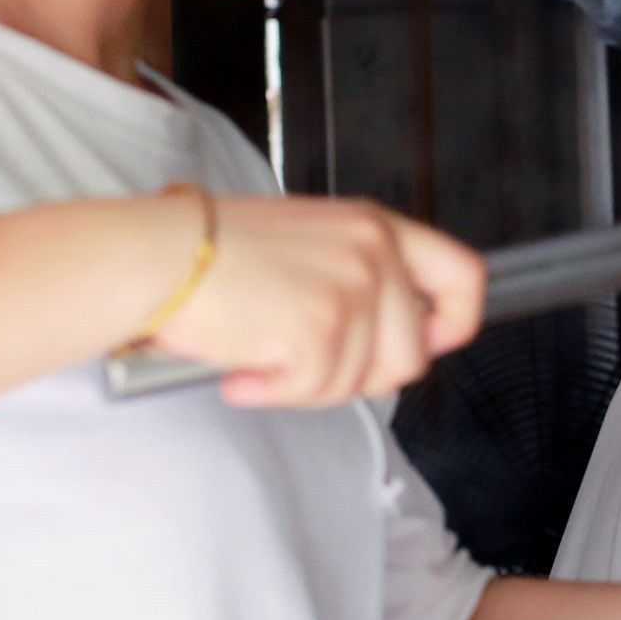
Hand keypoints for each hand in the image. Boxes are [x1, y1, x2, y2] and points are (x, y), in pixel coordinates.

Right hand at [149, 195, 486, 408]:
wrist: (156, 256)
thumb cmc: (213, 254)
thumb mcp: (311, 243)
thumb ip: (361, 279)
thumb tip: (398, 341)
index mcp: (376, 226)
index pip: (464, 277)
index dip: (453, 325)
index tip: (426, 345)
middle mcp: (374, 252)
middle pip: (411, 357)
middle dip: (357, 377)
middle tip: (302, 363)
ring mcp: (351, 289)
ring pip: (361, 383)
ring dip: (307, 385)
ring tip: (261, 356)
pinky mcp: (321, 327)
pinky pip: (315, 391)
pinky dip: (273, 393)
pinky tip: (243, 370)